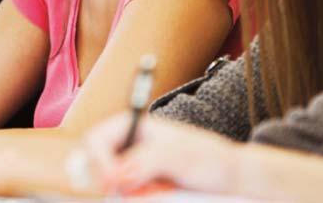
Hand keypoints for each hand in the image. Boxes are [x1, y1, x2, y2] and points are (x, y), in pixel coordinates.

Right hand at [83, 114, 237, 193]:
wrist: (228, 179)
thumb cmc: (208, 159)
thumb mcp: (180, 156)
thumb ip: (147, 161)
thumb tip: (118, 175)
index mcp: (130, 126)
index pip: (95, 140)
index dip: (100, 161)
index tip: (115, 182)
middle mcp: (124, 147)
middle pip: (95, 166)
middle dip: (114, 183)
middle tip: (144, 191)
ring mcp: (129, 169)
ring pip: (110, 188)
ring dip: (131, 194)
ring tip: (161, 191)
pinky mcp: (136, 188)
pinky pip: (124, 197)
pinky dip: (137, 199)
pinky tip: (160, 195)